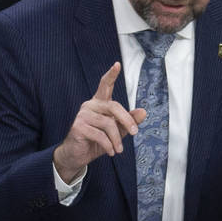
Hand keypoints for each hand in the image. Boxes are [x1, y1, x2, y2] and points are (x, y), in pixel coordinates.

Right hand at [53, 61, 145, 182]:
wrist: (77, 156)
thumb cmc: (97, 142)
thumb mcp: (116, 132)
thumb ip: (129, 121)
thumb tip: (144, 112)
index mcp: (99, 103)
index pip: (105, 85)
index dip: (111, 75)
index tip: (117, 64)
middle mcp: (90, 105)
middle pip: (113, 106)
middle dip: (127, 120)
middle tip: (135, 133)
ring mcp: (82, 115)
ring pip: (108, 124)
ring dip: (117, 139)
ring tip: (119, 150)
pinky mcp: (78, 127)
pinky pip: (100, 135)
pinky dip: (108, 145)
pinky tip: (111, 152)